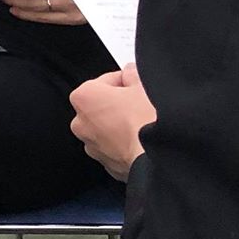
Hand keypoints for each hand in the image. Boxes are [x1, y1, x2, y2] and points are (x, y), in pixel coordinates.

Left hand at [68, 64, 154, 181]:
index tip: (138, 85)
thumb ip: (132, 74)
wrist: (157, 160)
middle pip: (104, 105)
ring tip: (146, 125)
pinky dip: (128, 144)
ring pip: (109, 128)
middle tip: (144, 105)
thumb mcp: (143, 86)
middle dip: (122, 104)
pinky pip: (117, 148)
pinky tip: (144, 141)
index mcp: (84, 97)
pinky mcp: (107, 165)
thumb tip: (131, 72)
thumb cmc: (147, 123)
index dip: (127, 81)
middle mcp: (81, 123)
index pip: (107, 80)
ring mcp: (92, 147)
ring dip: (124, 125)